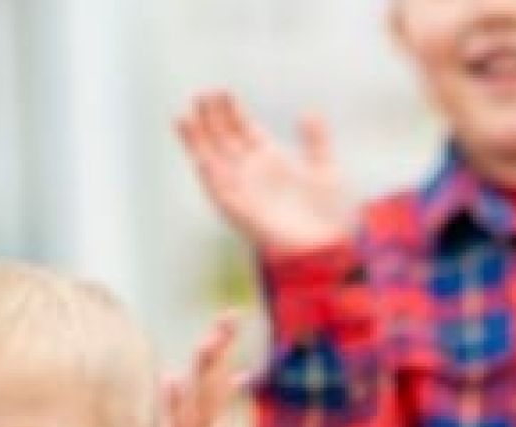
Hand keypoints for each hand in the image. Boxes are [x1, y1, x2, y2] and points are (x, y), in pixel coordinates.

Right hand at [176, 90, 352, 254]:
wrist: (326, 246)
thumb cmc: (329, 213)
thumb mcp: (326, 169)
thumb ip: (316, 141)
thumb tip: (309, 112)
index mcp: (271, 158)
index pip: (244, 128)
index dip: (232, 111)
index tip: (224, 91)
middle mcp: (252, 170)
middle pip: (224, 138)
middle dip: (212, 118)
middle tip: (203, 94)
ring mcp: (243, 188)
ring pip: (213, 159)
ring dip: (199, 140)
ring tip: (186, 116)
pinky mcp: (237, 209)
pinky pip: (217, 190)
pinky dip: (207, 173)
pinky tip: (199, 156)